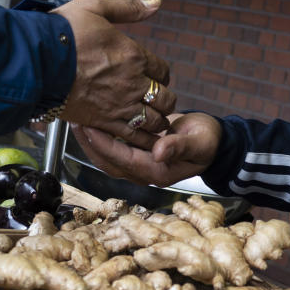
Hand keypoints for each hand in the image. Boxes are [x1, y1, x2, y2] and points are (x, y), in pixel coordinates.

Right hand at [53, 0, 176, 148]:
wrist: (37, 61)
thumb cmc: (62, 33)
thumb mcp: (95, 7)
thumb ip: (128, 8)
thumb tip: (154, 2)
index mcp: (134, 55)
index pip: (163, 70)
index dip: (161, 74)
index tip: (154, 76)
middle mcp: (132, 83)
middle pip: (165, 98)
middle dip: (164, 99)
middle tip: (156, 99)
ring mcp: (119, 105)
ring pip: (153, 121)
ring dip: (155, 120)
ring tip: (151, 119)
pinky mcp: (103, 122)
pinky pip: (133, 137)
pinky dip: (141, 139)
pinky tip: (140, 138)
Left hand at [72, 112, 221, 187]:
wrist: (214, 141)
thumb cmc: (209, 141)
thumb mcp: (198, 142)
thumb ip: (179, 146)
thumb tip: (159, 152)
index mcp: (156, 172)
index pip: (121, 159)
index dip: (103, 144)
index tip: (88, 126)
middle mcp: (144, 172)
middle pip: (107, 161)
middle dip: (89, 142)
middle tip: (75, 118)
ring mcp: (139, 163)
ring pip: (106, 156)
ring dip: (91, 139)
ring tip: (77, 117)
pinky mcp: (137, 153)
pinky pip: (113, 148)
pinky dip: (101, 136)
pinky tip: (92, 119)